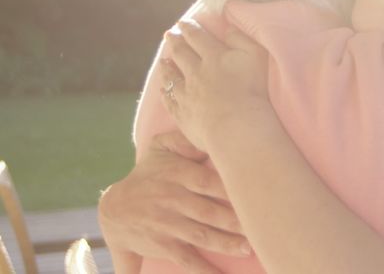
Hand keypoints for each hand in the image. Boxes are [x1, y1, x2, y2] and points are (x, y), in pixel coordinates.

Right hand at [98, 131, 248, 273]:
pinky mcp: (163, 246)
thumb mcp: (162, 149)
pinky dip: (204, 270)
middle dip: (235, 220)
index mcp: (178, 175)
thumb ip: (185, 139)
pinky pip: (187, 260)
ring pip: (201, 236)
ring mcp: (168, 225)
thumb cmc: (150, 173)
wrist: (115, 208)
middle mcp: (173, 200)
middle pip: (209, 212)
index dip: (230, 188)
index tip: (253, 193)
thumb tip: (206, 131)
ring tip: (249, 248)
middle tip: (261, 225)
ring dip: (226, 243)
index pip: (208, 181)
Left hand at [161, 22, 271, 151]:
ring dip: (166, 67)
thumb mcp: (256, 56)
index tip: (182, 22)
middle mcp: (195, 72)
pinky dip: (165, 93)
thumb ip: (241, 39)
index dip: (190, 28)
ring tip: (163, 60)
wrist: (237, 125)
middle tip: (169, 34)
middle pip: (181, 53)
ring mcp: (186, 94)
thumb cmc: (252, 90)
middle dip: (175, 42)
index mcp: (213, 56)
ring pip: (171, 76)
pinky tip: (162, 90)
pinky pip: (170, 100)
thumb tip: (227, 27)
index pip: (198, 37)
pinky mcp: (183, 114)